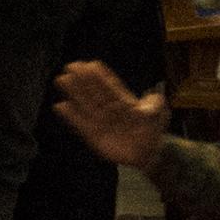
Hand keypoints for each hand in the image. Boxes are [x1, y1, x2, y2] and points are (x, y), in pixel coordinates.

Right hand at [53, 61, 169, 168]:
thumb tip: (155, 95)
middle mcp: (110, 110)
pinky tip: (60, 106)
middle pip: (94, 93)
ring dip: (74, 93)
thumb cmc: (152, 132)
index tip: (90, 64)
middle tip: (70, 66)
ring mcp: (101, 122)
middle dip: (83, 80)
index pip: (110, 86)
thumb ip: (155, 105)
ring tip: (62, 79)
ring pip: (85, 105)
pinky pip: (81, 125)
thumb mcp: (159, 116)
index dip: (100, 76)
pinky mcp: (94, 136)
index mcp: (124, 102)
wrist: (147, 154)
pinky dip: (71, 116)